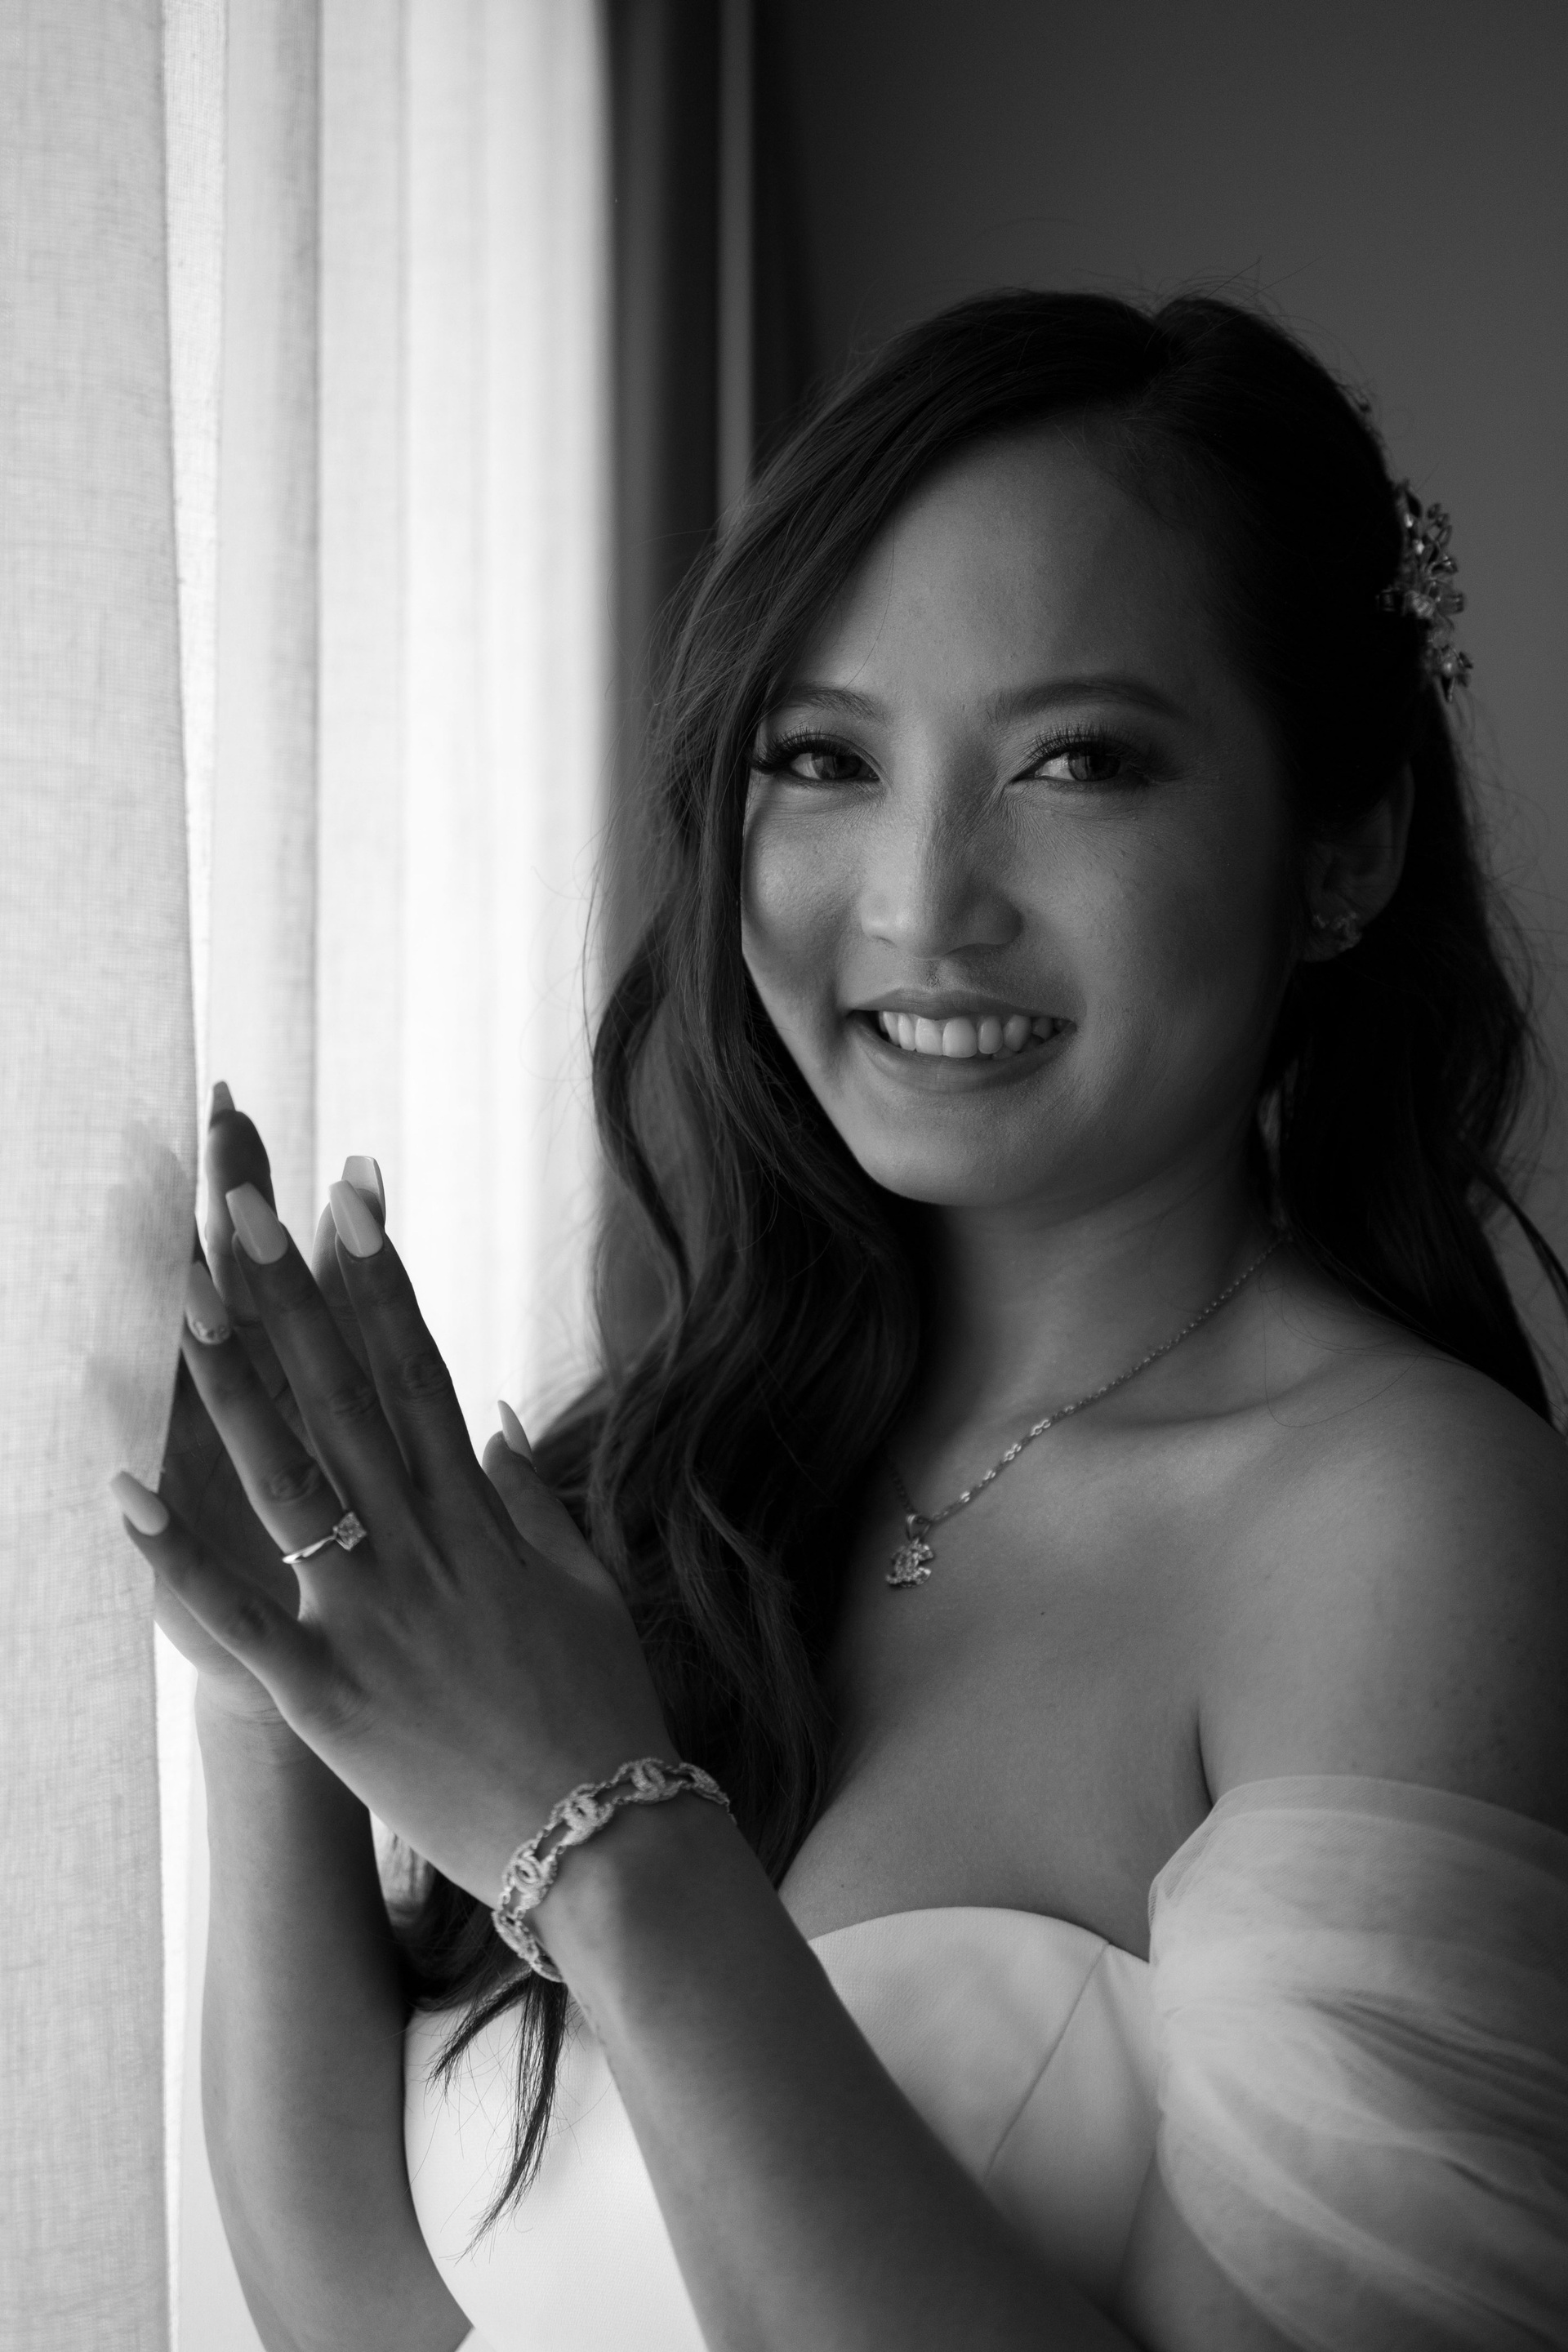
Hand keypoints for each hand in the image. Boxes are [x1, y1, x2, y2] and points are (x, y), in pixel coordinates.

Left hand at [117, 1121, 670, 1912]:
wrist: (603, 1840)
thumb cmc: (604, 1710)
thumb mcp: (588, 1584)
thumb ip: (535, 1495)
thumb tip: (494, 1414)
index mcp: (481, 1517)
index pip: (420, 1372)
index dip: (381, 1284)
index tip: (348, 1203)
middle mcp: (422, 1547)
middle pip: (344, 1400)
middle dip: (293, 1300)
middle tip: (244, 1209)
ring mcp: (370, 1616)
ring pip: (287, 1485)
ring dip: (233, 1392)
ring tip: (184, 1307)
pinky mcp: (326, 1694)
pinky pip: (239, 1617)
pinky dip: (179, 1560)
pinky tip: (125, 1496)